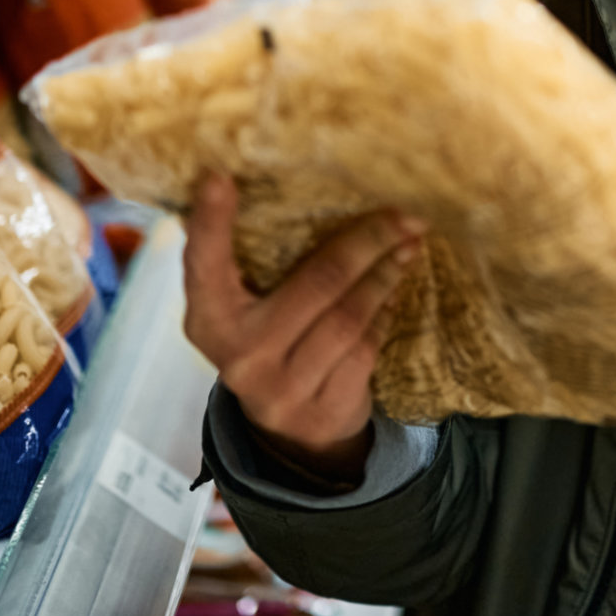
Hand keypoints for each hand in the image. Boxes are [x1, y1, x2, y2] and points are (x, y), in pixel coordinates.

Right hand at [181, 172, 423, 484]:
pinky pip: (366, 349)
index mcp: (210, 320)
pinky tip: (396, 292)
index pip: (206, 265)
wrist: (289, 438)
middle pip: (317, 283)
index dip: (210, 223)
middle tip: (405, 214)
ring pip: (349, 318)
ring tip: (409, 245)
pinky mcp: (323, 411)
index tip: (218, 177)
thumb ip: (248, 270)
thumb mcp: (245, 314)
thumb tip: (290, 185)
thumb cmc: (268, 346)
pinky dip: (385, 315)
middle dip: (367, 242)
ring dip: (386, 276)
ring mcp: (282, 390)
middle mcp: (240, 356)